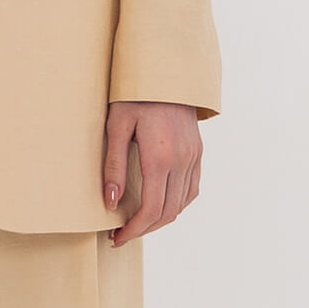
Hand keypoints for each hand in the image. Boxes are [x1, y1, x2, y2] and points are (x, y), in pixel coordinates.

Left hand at [103, 100, 201, 247]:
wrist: (165, 69)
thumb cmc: (135, 94)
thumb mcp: (116, 125)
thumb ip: (113, 165)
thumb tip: (110, 202)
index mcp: (160, 156)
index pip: (150, 209)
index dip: (134, 230)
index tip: (116, 238)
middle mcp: (182, 160)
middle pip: (167, 212)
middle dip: (144, 229)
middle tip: (121, 235)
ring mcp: (194, 156)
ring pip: (182, 204)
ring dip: (161, 219)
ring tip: (138, 223)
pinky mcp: (198, 151)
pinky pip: (192, 189)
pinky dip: (177, 204)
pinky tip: (160, 204)